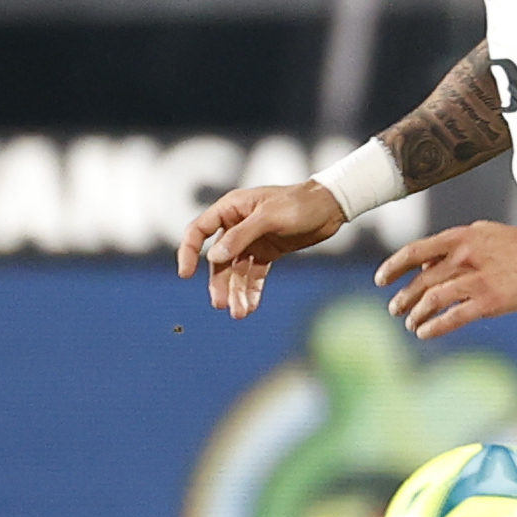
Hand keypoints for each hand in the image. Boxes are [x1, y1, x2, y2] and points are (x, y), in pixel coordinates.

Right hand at [177, 181, 348, 319]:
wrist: (330, 207)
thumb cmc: (300, 203)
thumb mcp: (270, 217)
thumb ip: (241, 236)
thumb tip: (214, 257)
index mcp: (230, 209)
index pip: (199, 230)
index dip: (189, 251)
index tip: (185, 274)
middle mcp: (237, 225)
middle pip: (219, 258)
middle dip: (220, 282)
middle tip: (221, 304)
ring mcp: (252, 240)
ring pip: (237, 270)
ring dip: (236, 291)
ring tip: (239, 312)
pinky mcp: (267, 252)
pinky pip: (254, 274)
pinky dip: (251, 290)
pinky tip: (250, 306)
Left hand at [375, 222, 516, 338]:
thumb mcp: (483, 233)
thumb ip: (454, 246)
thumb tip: (427, 263)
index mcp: (461, 237)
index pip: (415, 251)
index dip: (393, 266)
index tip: (380, 280)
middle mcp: (465, 257)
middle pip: (422, 280)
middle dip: (403, 297)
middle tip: (395, 309)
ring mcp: (477, 280)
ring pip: (433, 300)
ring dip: (416, 315)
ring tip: (411, 324)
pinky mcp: (489, 302)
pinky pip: (453, 317)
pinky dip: (435, 326)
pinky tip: (425, 333)